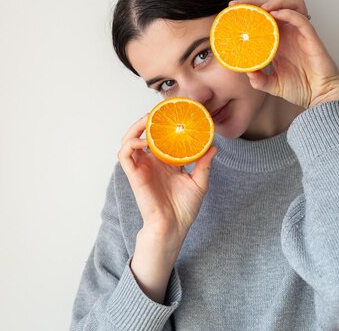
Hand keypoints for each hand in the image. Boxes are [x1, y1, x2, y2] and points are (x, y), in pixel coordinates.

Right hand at [117, 114, 217, 243]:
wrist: (174, 227)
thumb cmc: (184, 209)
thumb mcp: (199, 182)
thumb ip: (204, 164)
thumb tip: (214, 146)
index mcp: (166, 162)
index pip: (162, 137)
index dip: (164, 124)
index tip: (174, 112)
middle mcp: (152, 162)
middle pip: (144, 134)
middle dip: (148, 120)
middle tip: (158, 111)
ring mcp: (142, 167)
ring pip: (129, 140)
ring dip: (135, 127)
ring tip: (147, 119)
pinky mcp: (134, 175)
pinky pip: (125, 155)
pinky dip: (131, 143)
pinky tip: (144, 141)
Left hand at [229, 0, 338, 108]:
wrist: (321, 97)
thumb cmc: (302, 89)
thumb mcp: (273, 85)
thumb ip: (258, 80)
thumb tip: (246, 72)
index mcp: (279, 41)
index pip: (265, 17)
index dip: (252, 8)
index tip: (234, 7)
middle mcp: (290, 34)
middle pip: (275, 7)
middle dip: (257, 2)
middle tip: (239, 3)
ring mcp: (301, 34)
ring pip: (292, 4)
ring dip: (276, 1)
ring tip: (261, 8)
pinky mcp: (311, 38)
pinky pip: (301, 19)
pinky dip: (288, 13)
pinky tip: (275, 15)